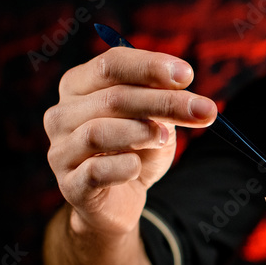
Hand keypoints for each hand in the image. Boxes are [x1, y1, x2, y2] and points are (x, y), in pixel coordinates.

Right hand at [43, 47, 216, 236]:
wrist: (120, 200)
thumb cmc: (136, 150)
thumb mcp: (154, 119)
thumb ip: (162, 101)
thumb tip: (183, 90)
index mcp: (79, 85)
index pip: (111, 64)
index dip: (150, 67)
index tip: (187, 75)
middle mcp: (62, 114)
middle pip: (113, 97)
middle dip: (164, 102)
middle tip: (204, 110)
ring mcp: (61, 150)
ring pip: (98, 132)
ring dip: (141, 132)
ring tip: (165, 138)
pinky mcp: (70, 184)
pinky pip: (96, 171)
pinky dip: (123, 167)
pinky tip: (137, 167)